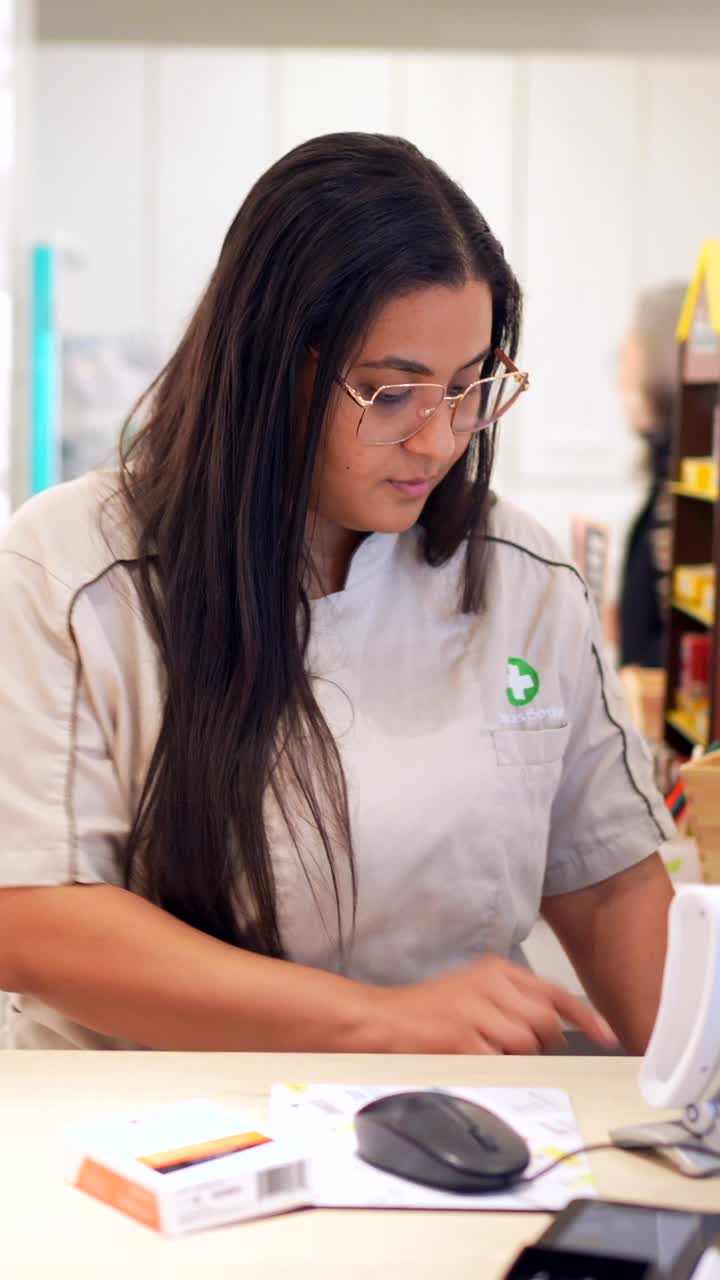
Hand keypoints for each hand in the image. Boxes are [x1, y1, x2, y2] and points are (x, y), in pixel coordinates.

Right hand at [374, 955, 617, 1053]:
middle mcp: (489, 984)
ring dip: (515, 1057)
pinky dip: (493, 1068)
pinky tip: (472, 1059)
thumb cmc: (429, 1012)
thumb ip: (514, 1002)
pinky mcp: (464, 1038)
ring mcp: (476, 1011)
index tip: (607, 1035)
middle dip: (544, 1043)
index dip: (585, 1017)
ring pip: (527, 1044)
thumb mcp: (475, 992)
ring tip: (487, 1050)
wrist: (383, 1021)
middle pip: (546, 1021)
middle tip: (521, 1049)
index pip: (554, 992)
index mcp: (495, 970)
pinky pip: (500, 1063)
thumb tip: (554, 1029)